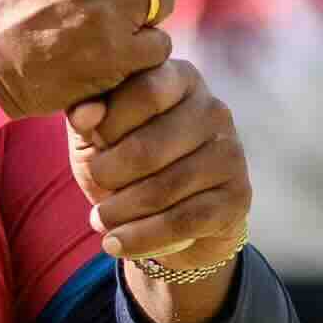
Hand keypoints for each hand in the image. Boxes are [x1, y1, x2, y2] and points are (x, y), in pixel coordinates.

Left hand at [67, 53, 251, 306]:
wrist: (169, 218)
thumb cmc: (127, 162)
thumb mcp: (99, 132)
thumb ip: (86, 114)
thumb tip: (84, 114)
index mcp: (181, 79)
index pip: (145, 90)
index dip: (109, 122)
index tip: (93, 141)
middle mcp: (214, 110)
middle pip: (150, 146)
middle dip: (110, 173)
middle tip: (96, 183)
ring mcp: (231, 153)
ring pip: (165, 189)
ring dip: (121, 212)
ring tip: (100, 220)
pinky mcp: (238, 197)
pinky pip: (183, 222)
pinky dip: (141, 238)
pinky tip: (116, 243)